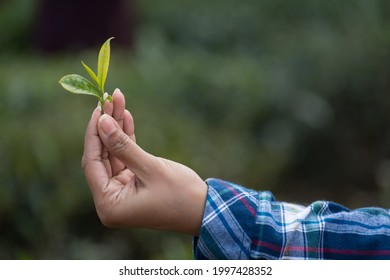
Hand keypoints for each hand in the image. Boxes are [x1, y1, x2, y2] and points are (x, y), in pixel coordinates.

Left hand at [82, 89, 207, 234]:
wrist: (204, 210)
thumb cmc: (179, 194)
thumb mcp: (150, 168)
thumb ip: (123, 146)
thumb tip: (102, 121)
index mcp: (109, 204)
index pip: (93, 162)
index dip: (94, 133)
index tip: (99, 108)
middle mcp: (111, 199)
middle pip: (102, 155)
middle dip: (106, 126)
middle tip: (109, 99)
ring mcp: (121, 191)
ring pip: (113, 153)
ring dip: (117, 128)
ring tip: (118, 100)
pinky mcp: (133, 183)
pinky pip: (125, 157)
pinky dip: (127, 139)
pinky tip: (126, 116)